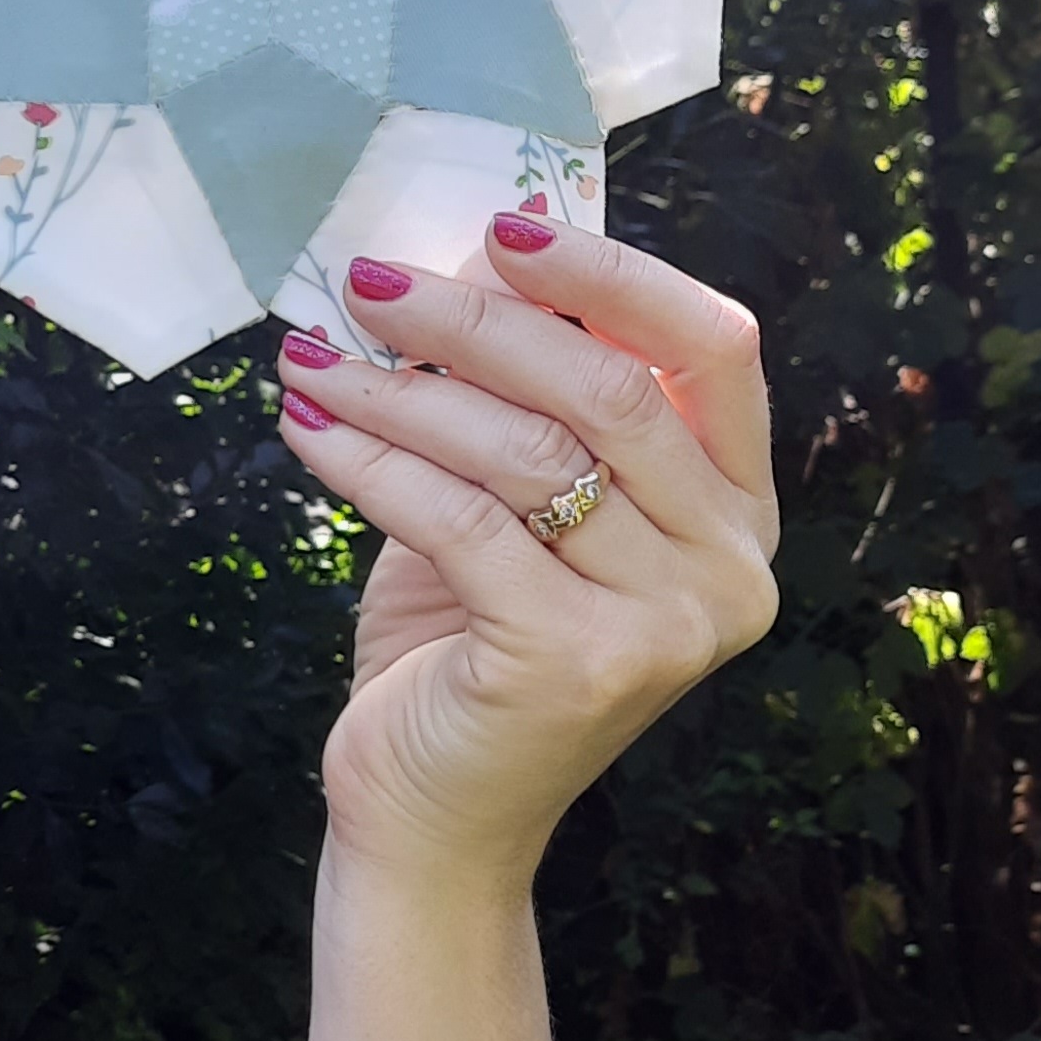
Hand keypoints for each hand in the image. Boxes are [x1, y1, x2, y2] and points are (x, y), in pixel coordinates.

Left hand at [275, 214, 778, 888]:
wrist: (435, 814)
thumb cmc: (468, 632)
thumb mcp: (513, 496)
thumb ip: (518, 391)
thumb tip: (462, 254)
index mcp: (736, 506)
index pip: (713, 347)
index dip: (610, 274)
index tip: (501, 226)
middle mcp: (731, 567)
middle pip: (609, 389)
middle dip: (475, 319)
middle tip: (367, 282)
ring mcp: (668, 626)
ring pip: (526, 453)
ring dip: (396, 389)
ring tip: (308, 355)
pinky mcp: (577, 665)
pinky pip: (460, 520)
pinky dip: (367, 461)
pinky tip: (304, 425)